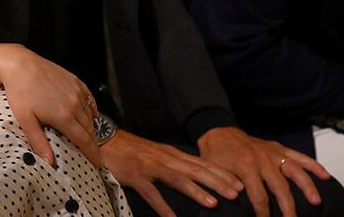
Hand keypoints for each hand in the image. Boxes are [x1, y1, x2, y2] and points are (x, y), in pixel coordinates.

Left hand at [0, 45, 100, 167]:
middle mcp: (74, 104)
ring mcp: (76, 91)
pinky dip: (92, 109)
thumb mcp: (26, 120)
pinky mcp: (75, 80)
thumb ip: (38, 141)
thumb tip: (49, 162)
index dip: (93, 154)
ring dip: (91, 127)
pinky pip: (90, 98)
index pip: (84, 140)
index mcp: (64, 116)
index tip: (98, 163)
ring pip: (90, 114)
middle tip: (93, 153)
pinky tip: (91, 114)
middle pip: (89, 129)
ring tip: (89, 137)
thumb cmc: (19, 91)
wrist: (18, 64)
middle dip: (92, 143)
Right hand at [103, 128, 240, 216]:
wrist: (103, 139)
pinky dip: (162, 205)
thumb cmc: (131, 149)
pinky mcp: (135, 175)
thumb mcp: (157, 153)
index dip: (221, 174)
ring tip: (213, 203)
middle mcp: (164, 158)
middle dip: (217, 182)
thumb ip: (175, 164)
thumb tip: (195, 177)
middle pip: (195, 170)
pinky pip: (151, 192)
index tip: (240, 184)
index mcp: (171, 154)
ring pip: (177, 179)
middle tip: (236, 194)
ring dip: (196, 191)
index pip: (201, 163)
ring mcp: (149, 166)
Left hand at [198, 127, 330, 216]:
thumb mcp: (214, 170)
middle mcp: (262, 158)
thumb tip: (235, 200)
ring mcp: (272, 152)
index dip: (263, 212)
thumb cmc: (216, 154)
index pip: (259, 196)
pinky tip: (326, 176)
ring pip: (295, 170)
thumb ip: (225, 185)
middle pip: (280, 187)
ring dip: (307, 187)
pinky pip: (299, 156)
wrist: (218, 131)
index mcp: (245, 165)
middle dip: (287, 207)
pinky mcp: (279, 148)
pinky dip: (313, 165)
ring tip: (316, 202)